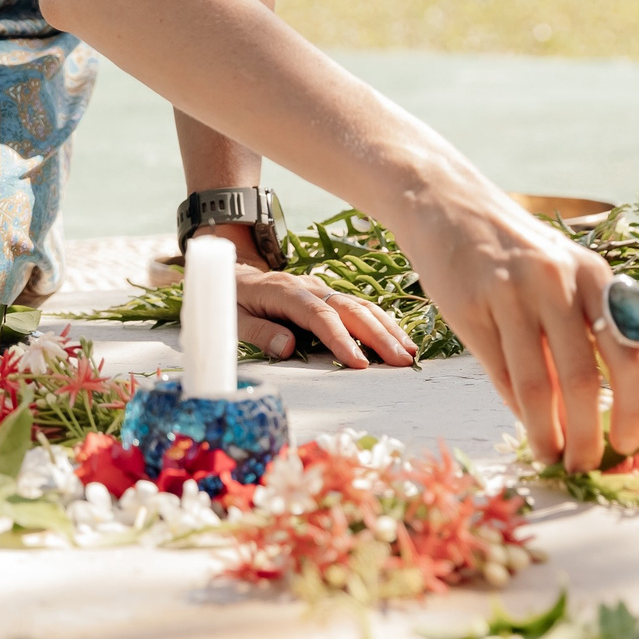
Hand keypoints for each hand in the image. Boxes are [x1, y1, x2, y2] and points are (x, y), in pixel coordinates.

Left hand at [233, 267, 416, 366]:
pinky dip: (381, 322)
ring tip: (409, 353)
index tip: (359, 364)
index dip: (341, 339)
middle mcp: (308, 286)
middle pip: (349, 309)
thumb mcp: (232, 317)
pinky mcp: (328, 295)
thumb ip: (259, 332)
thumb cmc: (230, 300)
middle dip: (377, 335)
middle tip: (401, 362)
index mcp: (284, 291)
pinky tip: (399, 339)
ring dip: (386, 328)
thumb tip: (288, 347)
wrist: (229, 273)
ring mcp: (321, 288)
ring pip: (360, 305)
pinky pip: (359, 306)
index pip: (319, 316)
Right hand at [391, 181, 638, 471]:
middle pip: (582, 378)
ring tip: (551, 457)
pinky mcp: (468, 306)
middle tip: (586, 466)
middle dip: (587, 434)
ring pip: (536, 384)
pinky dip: (515, 408)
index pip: (628, 354)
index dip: (632, 409)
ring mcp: (509, 293)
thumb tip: (607, 407)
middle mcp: (556, 281)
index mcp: (594, 274)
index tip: (628, 446)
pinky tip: (523, 424)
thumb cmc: (517, 250)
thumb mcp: (564, 274)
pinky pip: (499, 372)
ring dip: (546, 432)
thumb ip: (588, 328)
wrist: (448, 205)